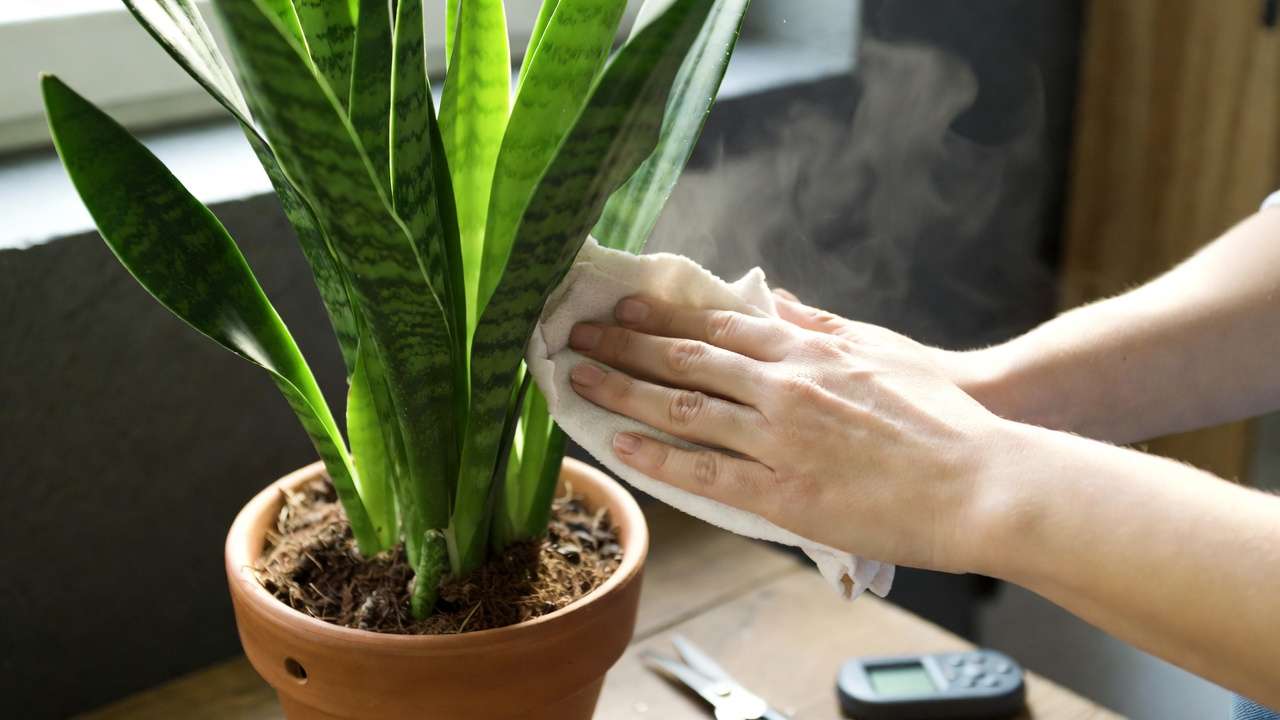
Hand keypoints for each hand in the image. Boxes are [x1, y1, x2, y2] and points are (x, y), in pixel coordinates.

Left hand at [567, 290, 1010, 572]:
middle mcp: (784, 386)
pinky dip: (657, 458)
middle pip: (686, 360)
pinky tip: (619, 447)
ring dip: (624, 393)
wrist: (981, 480)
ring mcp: (779, 439)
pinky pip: (704, 472)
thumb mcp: (881, 351)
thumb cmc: (942, 415)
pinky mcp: (782, 493)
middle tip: (578, 335)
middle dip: (625, 346)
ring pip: (683, 410)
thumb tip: (779, 301)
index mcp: (808, 351)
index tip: (623, 308)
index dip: (663, 317)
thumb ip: (823, 326)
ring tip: (579, 381)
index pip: (718, 326)